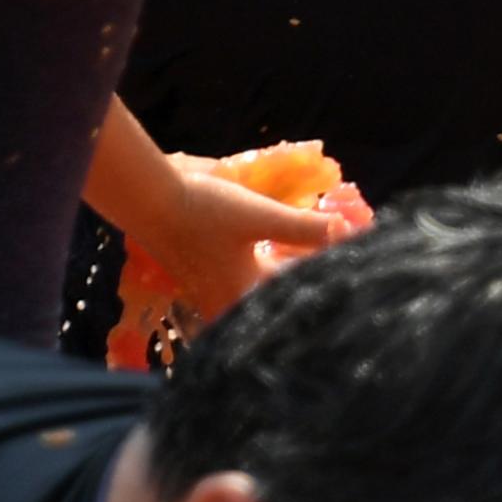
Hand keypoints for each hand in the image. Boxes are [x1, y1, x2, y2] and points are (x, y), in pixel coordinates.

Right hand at [137, 155, 340, 319]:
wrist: (150, 201)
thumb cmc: (205, 211)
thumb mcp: (261, 216)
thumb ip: (304, 228)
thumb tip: (346, 234)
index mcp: (244, 294)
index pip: (297, 291)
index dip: (325, 272)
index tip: (351, 259)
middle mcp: (228, 300)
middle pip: (278, 296)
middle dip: (307, 278)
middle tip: (338, 259)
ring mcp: (212, 291)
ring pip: (259, 291)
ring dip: (285, 274)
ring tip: (314, 256)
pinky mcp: (203, 276)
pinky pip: (242, 282)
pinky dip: (264, 270)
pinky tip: (274, 254)